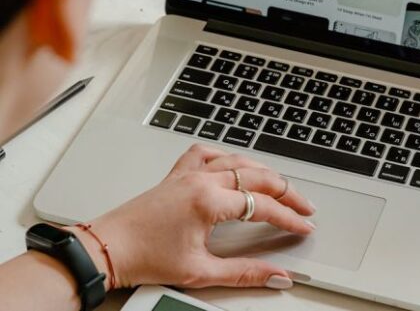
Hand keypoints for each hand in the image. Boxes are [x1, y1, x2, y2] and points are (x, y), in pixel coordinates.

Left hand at [69, 144, 315, 289]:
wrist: (107, 249)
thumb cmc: (144, 257)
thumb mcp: (200, 271)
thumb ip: (244, 272)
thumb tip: (275, 275)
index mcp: (208, 202)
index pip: (263, 207)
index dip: (289, 218)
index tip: (303, 227)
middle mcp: (200, 181)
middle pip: (258, 177)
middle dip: (287, 192)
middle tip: (304, 207)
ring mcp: (188, 174)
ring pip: (238, 160)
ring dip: (264, 172)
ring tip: (281, 186)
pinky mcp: (176, 175)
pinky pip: (207, 153)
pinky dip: (226, 156)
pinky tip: (234, 164)